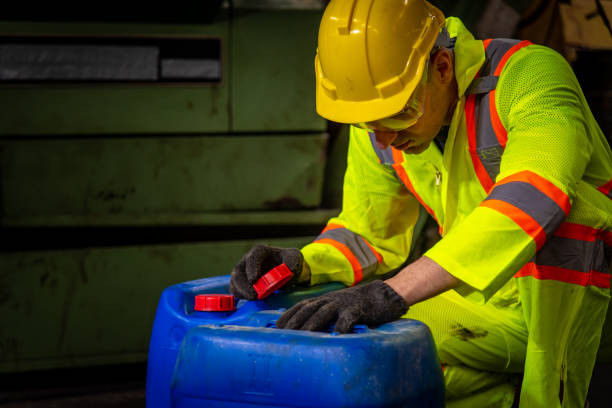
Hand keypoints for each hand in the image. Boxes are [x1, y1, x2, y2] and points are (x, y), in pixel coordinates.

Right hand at [229, 245, 304, 299]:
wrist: (285, 270)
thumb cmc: (287, 261)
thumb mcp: (294, 258)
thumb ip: (292, 261)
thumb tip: (290, 270)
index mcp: (259, 251)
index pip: (252, 258)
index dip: (251, 268)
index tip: (254, 280)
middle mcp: (247, 260)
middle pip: (238, 271)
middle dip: (244, 284)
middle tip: (254, 295)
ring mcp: (242, 271)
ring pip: (234, 281)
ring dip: (241, 291)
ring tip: (253, 298)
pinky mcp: (241, 283)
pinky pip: (235, 289)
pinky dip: (240, 295)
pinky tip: (250, 299)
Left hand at [276, 280, 407, 332]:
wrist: (383, 294)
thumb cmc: (356, 306)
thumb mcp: (336, 308)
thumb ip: (323, 318)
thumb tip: (307, 337)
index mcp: (322, 300)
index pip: (299, 307)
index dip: (287, 317)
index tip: (275, 329)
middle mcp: (329, 300)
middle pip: (307, 310)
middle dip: (294, 323)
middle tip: (284, 337)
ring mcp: (343, 304)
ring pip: (323, 313)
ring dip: (312, 325)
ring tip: (304, 338)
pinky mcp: (358, 309)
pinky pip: (348, 318)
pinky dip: (342, 327)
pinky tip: (338, 337)